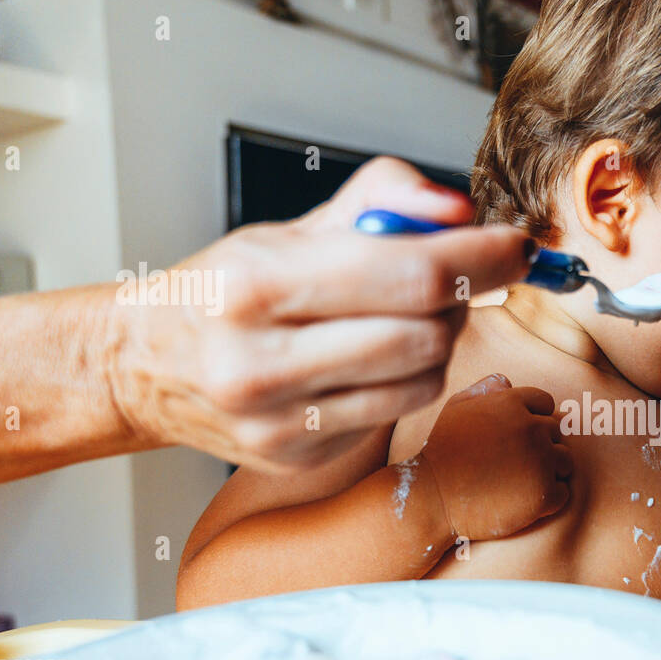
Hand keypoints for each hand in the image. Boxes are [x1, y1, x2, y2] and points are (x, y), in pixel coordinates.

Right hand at [107, 157, 532, 470]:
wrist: (143, 365)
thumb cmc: (223, 291)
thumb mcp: (289, 227)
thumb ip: (380, 202)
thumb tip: (458, 210)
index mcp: (257, 285)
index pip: (412, 272)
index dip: (483, 257)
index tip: (517, 245)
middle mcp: (261, 361)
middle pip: (428, 333)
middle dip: (459, 298)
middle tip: (448, 279)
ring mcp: (279, 421)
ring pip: (423, 380)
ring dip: (439, 342)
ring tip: (405, 317)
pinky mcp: (296, 457)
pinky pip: (396, 413)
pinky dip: (406, 380)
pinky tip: (372, 360)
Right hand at [420, 374, 573, 538]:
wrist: (432, 498)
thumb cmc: (441, 452)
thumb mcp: (456, 408)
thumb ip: (484, 390)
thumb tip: (508, 382)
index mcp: (511, 403)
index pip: (545, 404)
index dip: (534, 420)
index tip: (518, 438)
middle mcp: (530, 428)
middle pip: (557, 432)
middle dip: (541, 445)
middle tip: (516, 464)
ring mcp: (539, 461)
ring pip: (566, 461)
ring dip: (551, 470)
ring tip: (523, 482)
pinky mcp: (543, 494)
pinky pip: (563, 492)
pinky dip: (549, 498)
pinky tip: (525, 500)